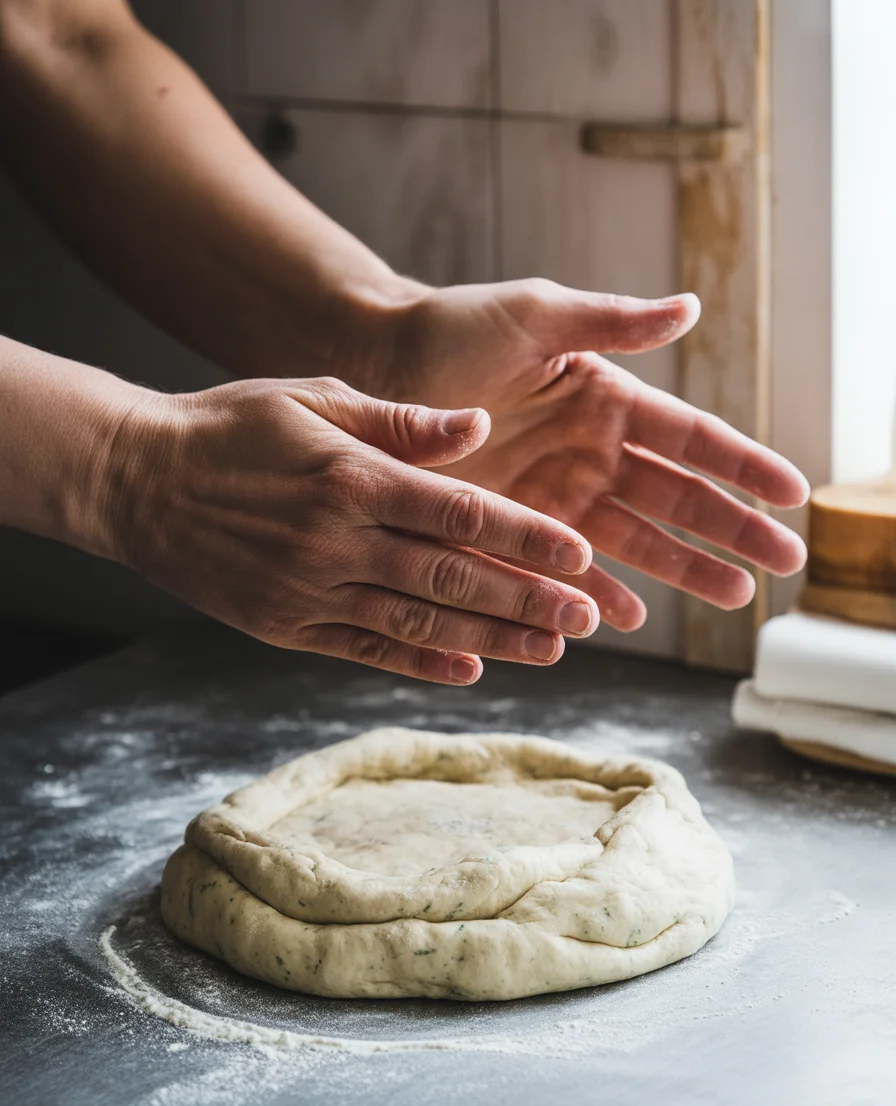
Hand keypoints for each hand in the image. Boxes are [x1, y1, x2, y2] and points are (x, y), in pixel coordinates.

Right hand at [111, 378, 599, 682]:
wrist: (136, 481)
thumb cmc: (231, 427)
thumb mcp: (313, 398)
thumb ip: (402, 421)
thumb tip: (480, 428)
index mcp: (351, 476)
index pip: (461, 513)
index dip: (526, 537)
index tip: (580, 555)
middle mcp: (335, 541)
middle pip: (452, 576)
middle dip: (527, 599)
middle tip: (587, 616)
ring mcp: (308, 590)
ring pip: (418, 620)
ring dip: (490, 638)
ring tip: (551, 649)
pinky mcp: (284, 625)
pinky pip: (366, 649)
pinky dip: (421, 661)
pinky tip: (470, 669)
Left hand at [375, 280, 808, 629]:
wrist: (374, 365)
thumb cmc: (452, 329)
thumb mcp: (535, 316)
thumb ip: (609, 323)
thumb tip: (690, 309)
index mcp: (604, 399)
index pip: (690, 438)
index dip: (743, 465)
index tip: (793, 494)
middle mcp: (589, 452)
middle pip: (678, 498)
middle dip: (733, 529)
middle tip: (784, 564)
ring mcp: (554, 494)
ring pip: (635, 540)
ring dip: (683, 569)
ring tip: (733, 598)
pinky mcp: (512, 526)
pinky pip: (564, 568)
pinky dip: (594, 594)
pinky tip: (625, 620)